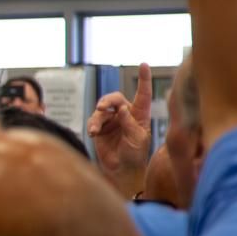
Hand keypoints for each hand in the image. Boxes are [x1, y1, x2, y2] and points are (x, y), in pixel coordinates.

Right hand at [86, 63, 151, 197]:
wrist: (121, 170)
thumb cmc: (134, 154)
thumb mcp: (137, 139)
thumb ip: (130, 124)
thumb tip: (121, 109)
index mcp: (139, 115)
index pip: (142, 94)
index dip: (143, 79)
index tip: (143, 65)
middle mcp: (125, 114)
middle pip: (115, 99)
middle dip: (107, 100)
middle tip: (102, 107)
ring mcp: (111, 121)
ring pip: (101, 110)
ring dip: (97, 118)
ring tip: (95, 130)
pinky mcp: (99, 128)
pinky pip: (93, 120)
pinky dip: (92, 125)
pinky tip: (93, 133)